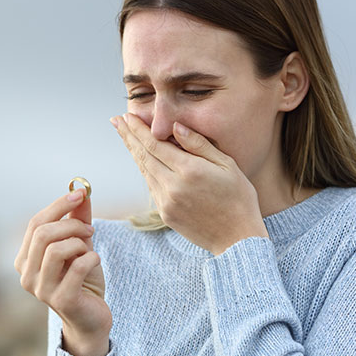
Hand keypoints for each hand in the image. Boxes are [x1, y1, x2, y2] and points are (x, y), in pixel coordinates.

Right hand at [14, 189, 111, 355]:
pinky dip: (91, 258)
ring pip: (55, 250)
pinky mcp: (62, 301)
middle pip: (42, 234)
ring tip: (90, 249)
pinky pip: (76, 267)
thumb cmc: (83, 279)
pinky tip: (95, 262)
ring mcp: (41, 290)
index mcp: (25, 259)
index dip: (58, 205)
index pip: (35, 223)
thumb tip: (82, 190)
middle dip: (71, 224)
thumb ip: (78, 219)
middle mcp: (26, 275)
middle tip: (90, 229)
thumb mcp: (80, 245)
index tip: (81, 193)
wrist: (92, 317)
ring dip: (79, 243)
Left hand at [111, 113, 268, 254]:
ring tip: (126, 136)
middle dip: (128, 136)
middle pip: (143, 155)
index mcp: (189, 170)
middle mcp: (173, 186)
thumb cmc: (239, 199)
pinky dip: (145, 170)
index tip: (127, 115)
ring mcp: (166, 202)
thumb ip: (199, 144)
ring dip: (134, 152)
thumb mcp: (227, 165)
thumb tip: (175, 126)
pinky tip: (143, 160)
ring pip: (144, 171)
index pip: (155, 143)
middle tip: (116, 120)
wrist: (238, 239)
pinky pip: (151, 186)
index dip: (138, 129)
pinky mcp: (165, 214)